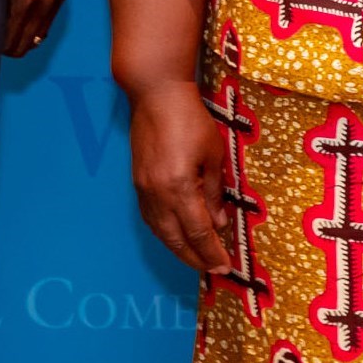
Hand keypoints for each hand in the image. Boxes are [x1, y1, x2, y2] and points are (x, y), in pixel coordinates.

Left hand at [3, 0, 67, 56]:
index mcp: (25, 3)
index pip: (11, 43)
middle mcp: (43, 7)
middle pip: (25, 46)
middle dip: (9, 46)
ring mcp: (56, 1)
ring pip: (39, 37)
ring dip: (24, 37)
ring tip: (10, 29)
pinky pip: (49, 22)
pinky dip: (36, 25)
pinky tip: (25, 16)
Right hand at [127, 80, 231, 275]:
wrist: (156, 94)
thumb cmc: (190, 118)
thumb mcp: (213, 154)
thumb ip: (214, 191)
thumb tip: (218, 222)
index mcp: (180, 188)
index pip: (198, 233)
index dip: (212, 252)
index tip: (225, 267)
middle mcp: (158, 195)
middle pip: (176, 239)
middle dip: (195, 258)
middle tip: (213, 269)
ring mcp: (144, 190)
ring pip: (160, 232)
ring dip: (179, 249)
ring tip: (196, 258)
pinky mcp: (137, 182)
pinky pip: (150, 219)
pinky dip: (165, 233)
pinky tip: (175, 235)